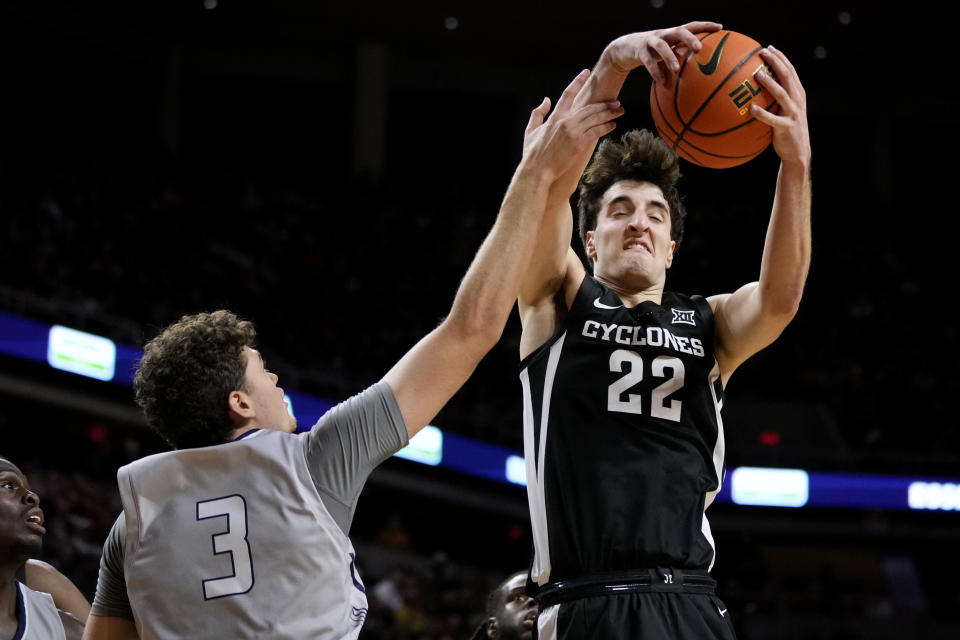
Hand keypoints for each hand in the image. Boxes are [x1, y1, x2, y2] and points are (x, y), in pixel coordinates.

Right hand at [521, 70, 623, 179]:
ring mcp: (573, 132)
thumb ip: (538, 112)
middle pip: (589, 107)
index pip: (568, 93)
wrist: (537, 170)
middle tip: (616, 102)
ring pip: (596, 118)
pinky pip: (597, 131)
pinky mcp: (579, 143)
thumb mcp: (531, 130)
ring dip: (610, 113)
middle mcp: (566, 121)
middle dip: (605, 104)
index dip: (577, 81)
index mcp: (555, 116)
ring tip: (620, 110)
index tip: (586, 73)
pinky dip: (606, 127)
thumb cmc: (532, 153)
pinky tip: (613, 125)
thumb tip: (546, 99)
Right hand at [602, 21, 722, 86]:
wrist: (624, 49)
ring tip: (676, 69)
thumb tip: (700, 79)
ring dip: (669, 56)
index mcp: (673, 34)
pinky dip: (655, 72)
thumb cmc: (651, 54)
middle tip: (698, 48)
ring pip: (661, 45)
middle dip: (689, 38)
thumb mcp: (666, 55)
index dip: (705, 26)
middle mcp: (664, 34)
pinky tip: (662, 82)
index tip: (720, 28)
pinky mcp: (639, 50)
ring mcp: (650, 41)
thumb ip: (680, 61)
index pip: (691, 26)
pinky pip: (648, 61)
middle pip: (679, 31)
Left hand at [750, 46, 810, 168]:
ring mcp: (793, 113)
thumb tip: (752, 88)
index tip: (768, 48)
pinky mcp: (786, 127)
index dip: (780, 57)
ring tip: (758, 74)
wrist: (797, 151)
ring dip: (770, 83)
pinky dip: (763, 114)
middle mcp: (797, 100)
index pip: (790, 70)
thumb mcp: (782, 111)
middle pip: (788, 76)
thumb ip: (773, 98)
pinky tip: (752, 109)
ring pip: (782, 94)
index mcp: (797, 93)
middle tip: (763, 52)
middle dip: (776, 62)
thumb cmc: (785, 129)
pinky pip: (773, 119)